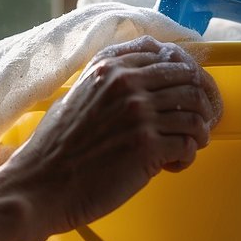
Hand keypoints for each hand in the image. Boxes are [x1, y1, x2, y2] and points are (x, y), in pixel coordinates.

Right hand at [0, 36, 221, 238]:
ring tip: (188, 145)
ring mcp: (139, 113)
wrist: (40, 185)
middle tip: (197, 121)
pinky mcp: (148, 146)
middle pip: (188, 79)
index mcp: (109, 67)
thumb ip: (107, 82)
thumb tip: (140, 78)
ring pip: (195, 111)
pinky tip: (173, 164)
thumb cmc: (55, 149)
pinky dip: (188, 155)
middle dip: (200, 101)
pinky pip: (189, 143)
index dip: (184, 73)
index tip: (187, 90)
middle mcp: (127, 84)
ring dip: (198, 131)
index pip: (166, 54)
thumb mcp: (75, 96)